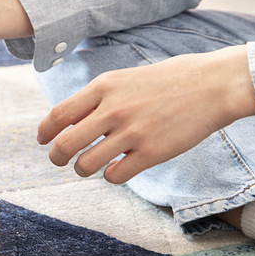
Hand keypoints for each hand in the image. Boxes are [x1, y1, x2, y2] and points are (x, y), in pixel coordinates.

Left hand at [37, 45, 254, 182]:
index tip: (42, 140)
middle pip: (65, 144)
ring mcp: (132, 132)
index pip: (58, 115)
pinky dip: (112, 176)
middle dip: (56, 157)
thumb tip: (66, 121)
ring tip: (89, 165)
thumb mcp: (121, 79)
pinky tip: (119, 168)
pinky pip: (116, 176)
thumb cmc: (164, 81)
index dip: (45, 132)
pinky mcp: (153, 152)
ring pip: (86, 164)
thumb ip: (94, 98)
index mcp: (102, 87)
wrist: (212, 84)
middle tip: (60, 160)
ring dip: (82, 169)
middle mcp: (113, 109)